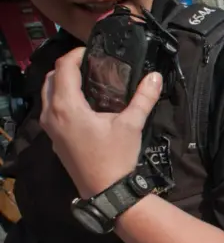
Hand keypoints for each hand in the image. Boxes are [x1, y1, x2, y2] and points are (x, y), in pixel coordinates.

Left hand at [40, 48, 162, 198]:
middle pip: (51, 77)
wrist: (105, 191)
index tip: (94, 51)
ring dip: (63, 82)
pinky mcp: (53, 138)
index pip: (64, 67)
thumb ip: (143, 98)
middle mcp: (52, 114)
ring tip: (87, 80)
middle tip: (91, 64)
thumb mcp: (132, 125)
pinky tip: (83, 103)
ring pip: (47, 94)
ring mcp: (49, 128)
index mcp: (67, 106)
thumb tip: (156, 76)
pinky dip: (61, 98)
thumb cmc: (116, 157)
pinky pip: (50, 109)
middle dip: (69, 66)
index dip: (77, 54)